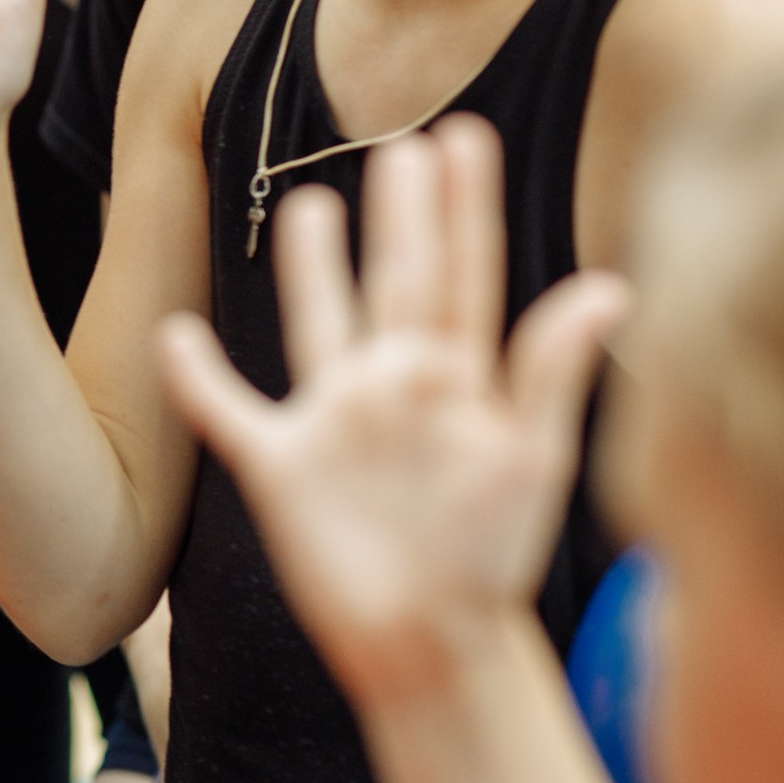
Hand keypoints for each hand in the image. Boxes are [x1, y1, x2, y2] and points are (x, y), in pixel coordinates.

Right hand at [156, 119, 629, 711]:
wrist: (429, 645)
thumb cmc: (491, 560)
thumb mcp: (531, 460)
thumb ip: (551, 371)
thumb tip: (609, 286)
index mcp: (458, 380)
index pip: (464, 275)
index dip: (464, 208)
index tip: (464, 138)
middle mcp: (394, 387)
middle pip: (394, 283)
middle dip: (399, 217)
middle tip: (399, 145)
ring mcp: (333, 422)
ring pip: (316, 324)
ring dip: (311, 269)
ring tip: (308, 204)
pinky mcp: (280, 466)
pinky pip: (228, 411)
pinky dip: (197, 377)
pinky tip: (174, 334)